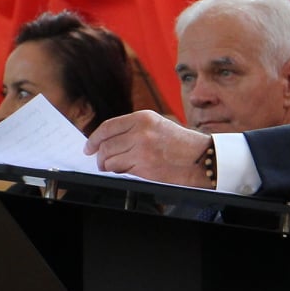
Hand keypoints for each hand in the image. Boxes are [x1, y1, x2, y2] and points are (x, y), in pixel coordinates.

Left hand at [85, 111, 210, 184]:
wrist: (201, 158)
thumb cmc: (180, 143)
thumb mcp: (157, 124)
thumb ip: (133, 128)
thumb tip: (108, 140)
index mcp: (143, 117)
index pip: (108, 127)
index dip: (94, 138)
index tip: (88, 146)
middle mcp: (141, 131)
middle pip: (106, 145)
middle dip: (99, 156)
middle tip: (99, 162)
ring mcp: (142, 149)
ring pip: (110, 159)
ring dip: (107, 166)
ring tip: (110, 168)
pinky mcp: (145, 167)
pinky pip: (121, 170)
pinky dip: (118, 172)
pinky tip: (123, 171)